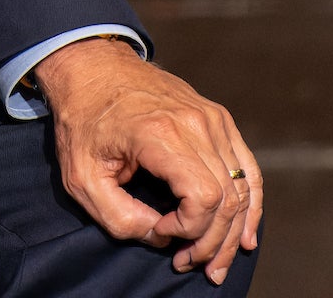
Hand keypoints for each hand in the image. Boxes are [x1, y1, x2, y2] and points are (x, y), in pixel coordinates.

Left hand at [36, 38, 262, 283]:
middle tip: (190, 264)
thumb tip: (160, 237)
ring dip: (233, 232)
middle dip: (212, 241)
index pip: (202, 197)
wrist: (90, 67)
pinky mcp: (218, 117)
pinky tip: (246, 234)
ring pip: (242, 187)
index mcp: (160, 133)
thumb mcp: (81, 177)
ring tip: (216, 262)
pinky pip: (247, 167)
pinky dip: (251, 203)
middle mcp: (195, 123)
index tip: (161, 231)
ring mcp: (211, 117)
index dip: (188, 229)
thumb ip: (119, 217)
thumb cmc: (82, 121)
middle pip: (227, 198)